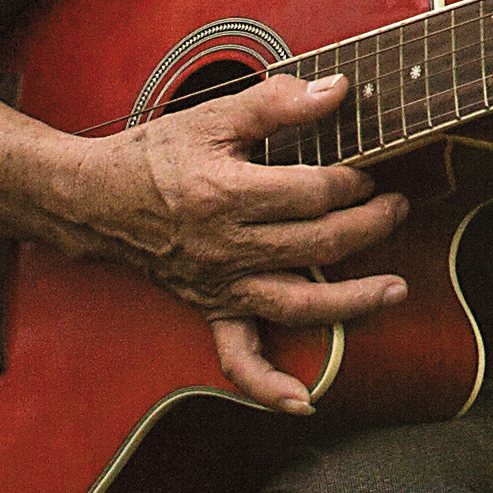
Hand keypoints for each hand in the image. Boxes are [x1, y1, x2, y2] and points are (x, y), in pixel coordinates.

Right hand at [76, 69, 408, 414]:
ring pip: (299, 304)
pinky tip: (305, 402)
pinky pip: (240, 359)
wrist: (96, 200)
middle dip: (370, 225)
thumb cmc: (157, 155)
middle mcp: (228, 247)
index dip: (351, 180)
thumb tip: (339, 91)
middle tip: (396, 206)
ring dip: (354, 301)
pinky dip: (271, 387)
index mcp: (228, 193)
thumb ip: (279, 103)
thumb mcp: (214, 115)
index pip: (313, 192)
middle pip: (318, 243)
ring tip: (396, 290)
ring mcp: (221, 286)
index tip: (367, 170)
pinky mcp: (212, 310)